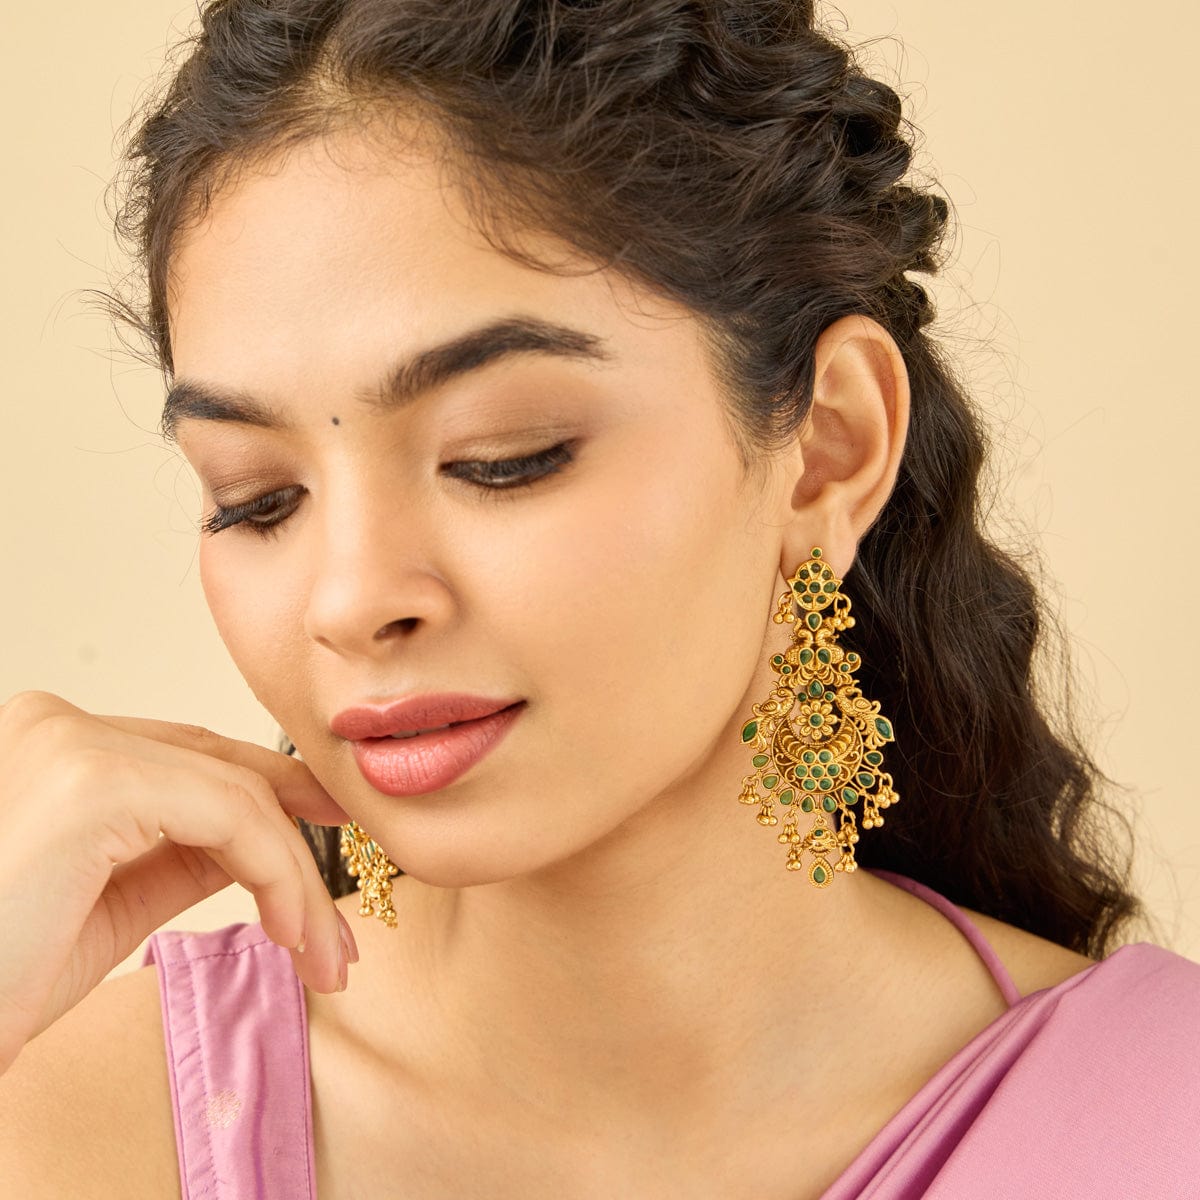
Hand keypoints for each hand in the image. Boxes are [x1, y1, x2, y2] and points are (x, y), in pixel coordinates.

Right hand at [0, 690, 355, 1077]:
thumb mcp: (109, 905)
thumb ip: (179, 858)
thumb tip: (260, 844)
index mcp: (53, 745)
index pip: (190, 758)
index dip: (270, 794)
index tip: (332, 831)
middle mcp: (58, 724)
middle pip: (220, 772)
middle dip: (296, 843)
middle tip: (339, 922)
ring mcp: (74, 743)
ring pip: (237, 796)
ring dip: (296, 879)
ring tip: (323, 954)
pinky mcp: (96, 781)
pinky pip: (230, 817)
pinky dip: (278, 875)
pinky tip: (291, 933)